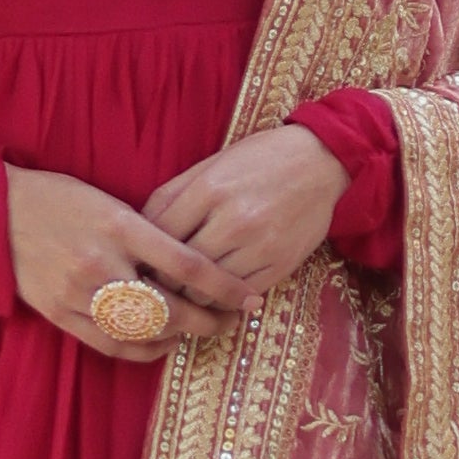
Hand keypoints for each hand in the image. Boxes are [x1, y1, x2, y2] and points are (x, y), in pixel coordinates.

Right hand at [5, 167, 245, 359]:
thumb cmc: (59, 199)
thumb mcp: (110, 203)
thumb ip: (148, 232)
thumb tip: (194, 266)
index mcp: (119, 225)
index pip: (187, 263)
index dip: (225, 286)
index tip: (249, 298)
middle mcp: (100, 262)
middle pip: (170, 307)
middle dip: (208, 321)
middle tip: (229, 322)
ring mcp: (78, 293)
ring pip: (143, 332)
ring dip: (178, 336)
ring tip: (198, 330)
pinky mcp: (60, 314)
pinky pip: (111, 345)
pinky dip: (143, 350)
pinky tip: (162, 344)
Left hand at [141, 124, 347, 301]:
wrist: (320, 162)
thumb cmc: (259, 159)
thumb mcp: (211, 164)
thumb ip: (173, 194)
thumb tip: (139, 227)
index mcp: (210, 190)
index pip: (159, 236)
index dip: (143, 253)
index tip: (137, 261)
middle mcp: (234, 221)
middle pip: (180, 270)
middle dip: (162, 280)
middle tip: (155, 283)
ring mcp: (259, 247)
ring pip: (207, 291)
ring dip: (191, 294)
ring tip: (185, 289)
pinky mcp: (280, 266)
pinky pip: (238, 298)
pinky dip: (221, 299)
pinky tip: (215, 291)